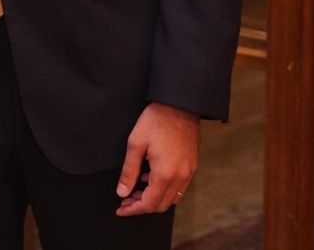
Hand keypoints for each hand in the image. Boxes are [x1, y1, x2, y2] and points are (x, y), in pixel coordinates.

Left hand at [115, 101, 198, 215]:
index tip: (120, 209)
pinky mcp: (192, 165)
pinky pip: (179, 187)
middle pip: (161, 205)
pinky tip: (150, 177)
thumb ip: (129, 171)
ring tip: (136, 189)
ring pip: (172, 198)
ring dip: (154, 198)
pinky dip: (165, 189)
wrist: (179, 104)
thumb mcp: (135, 143)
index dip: (133, 209)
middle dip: (142, 205)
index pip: (149, 203)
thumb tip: (122, 192)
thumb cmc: (155, 121)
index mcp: (165, 174)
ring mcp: (189, 172)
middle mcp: (180, 177)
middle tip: (126, 199)